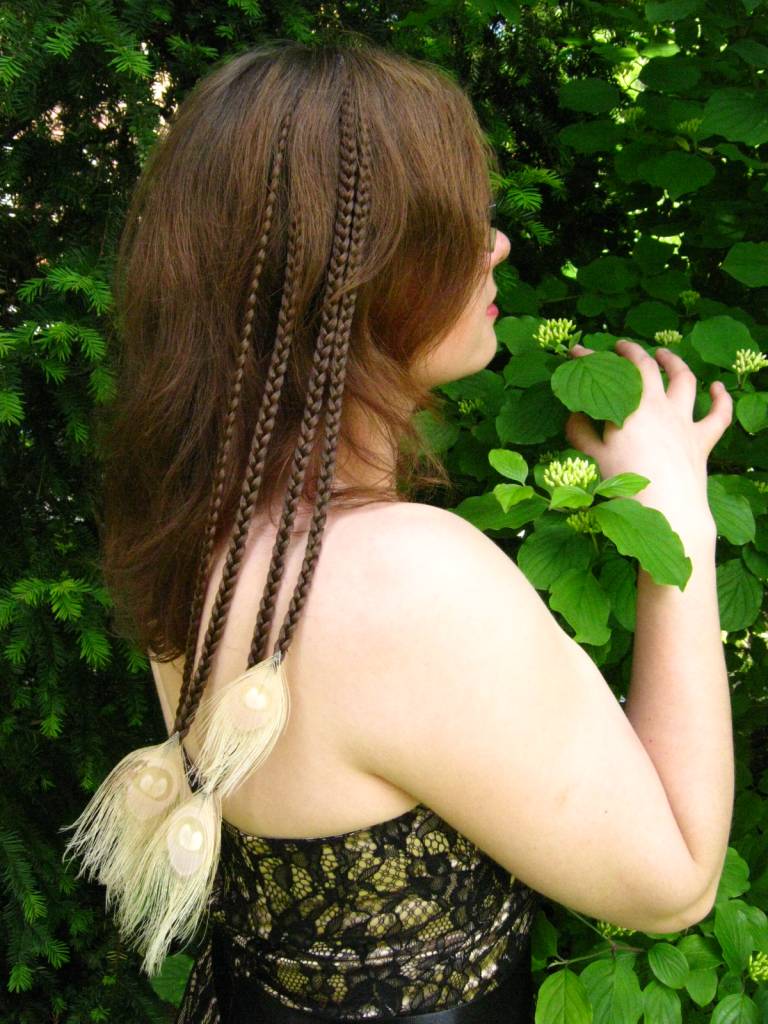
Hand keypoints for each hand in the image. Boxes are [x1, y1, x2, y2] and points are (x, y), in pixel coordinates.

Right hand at [564, 340, 731, 534]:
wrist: (668, 510)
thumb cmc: (626, 485)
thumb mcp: (593, 458)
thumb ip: (581, 432)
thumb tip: (574, 414)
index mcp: (629, 408)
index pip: (608, 373)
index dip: (590, 358)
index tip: (576, 351)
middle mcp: (659, 407)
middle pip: (647, 367)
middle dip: (632, 352)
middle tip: (621, 348)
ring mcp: (684, 421)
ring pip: (684, 381)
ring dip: (674, 362)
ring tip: (664, 355)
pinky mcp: (702, 440)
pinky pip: (719, 414)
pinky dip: (720, 398)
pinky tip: (717, 388)